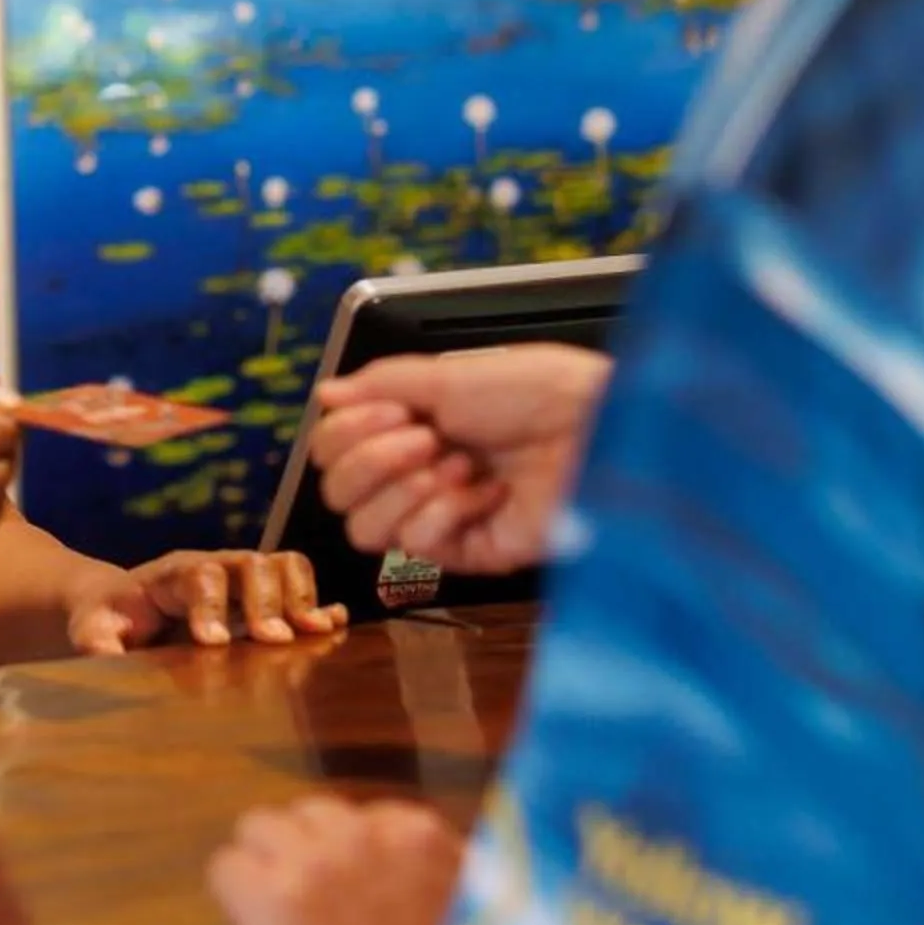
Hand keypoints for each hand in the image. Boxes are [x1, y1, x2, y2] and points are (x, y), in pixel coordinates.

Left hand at [64, 549, 348, 654]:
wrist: (122, 602)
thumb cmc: (109, 616)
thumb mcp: (92, 626)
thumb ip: (96, 638)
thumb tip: (103, 653)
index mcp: (171, 574)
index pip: (197, 575)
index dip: (209, 604)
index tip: (213, 643)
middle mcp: (213, 566)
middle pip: (250, 562)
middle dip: (264, 599)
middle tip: (271, 639)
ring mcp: (242, 578)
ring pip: (282, 563)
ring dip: (299, 596)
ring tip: (311, 632)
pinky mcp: (262, 594)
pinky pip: (299, 581)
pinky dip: (318, 601)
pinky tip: (332, 626)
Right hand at [309, 343, 609, 572]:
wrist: (598, 427)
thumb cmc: (542, 391)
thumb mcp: (449, 374)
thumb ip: (380, 384)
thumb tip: (326, 393)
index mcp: (412, 425)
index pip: (334, 449)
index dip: (347, 432)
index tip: (391, 409)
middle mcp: (420, 471)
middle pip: (338, 493)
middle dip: (372, 459)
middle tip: (423, 436)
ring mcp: (444, 515)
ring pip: (365, 529)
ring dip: (404, 488)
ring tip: (455, 464)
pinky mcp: (471, 550)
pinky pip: (419, 544)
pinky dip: (446, 511)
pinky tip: (485, 491)